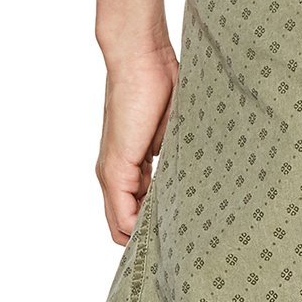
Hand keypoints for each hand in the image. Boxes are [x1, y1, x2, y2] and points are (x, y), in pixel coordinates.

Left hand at [96, 45, 177, 242]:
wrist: (141, 59)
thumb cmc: (160, 86)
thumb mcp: (172, 133)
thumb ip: (173, 160)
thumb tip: (190, 184)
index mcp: (129, 166)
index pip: (134, 212)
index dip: (155, 225)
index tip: (181, 230)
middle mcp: (114, 174)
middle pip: (125, 226)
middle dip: (151, 236)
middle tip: (182, 242)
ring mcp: (111, 173)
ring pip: (122, 225)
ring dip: (147, 235)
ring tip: (178, 239)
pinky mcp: (114, 168)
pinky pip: (122, 215)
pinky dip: (139, 228)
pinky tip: (165, 230)